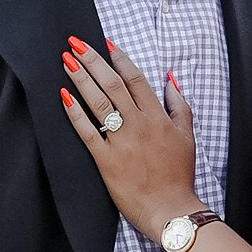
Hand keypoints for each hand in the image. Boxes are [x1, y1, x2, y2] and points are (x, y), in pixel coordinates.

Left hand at [60, 36, 203, 237]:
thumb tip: (169, 80)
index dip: (118, 58)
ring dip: (81, 79)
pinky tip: (64, 97)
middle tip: (76, 43)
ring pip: (98, 103)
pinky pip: (87, 132)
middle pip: (112, 84)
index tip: (105, 42)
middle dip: (92, 60)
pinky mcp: (106, 160)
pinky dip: (75, 113)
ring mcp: (121, 142)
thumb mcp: (187, 136)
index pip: (135, 79)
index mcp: (157, 117)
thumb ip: (179, 105)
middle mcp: (139, 124)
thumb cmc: (179, 175)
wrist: (170, 209)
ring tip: (66, 61)